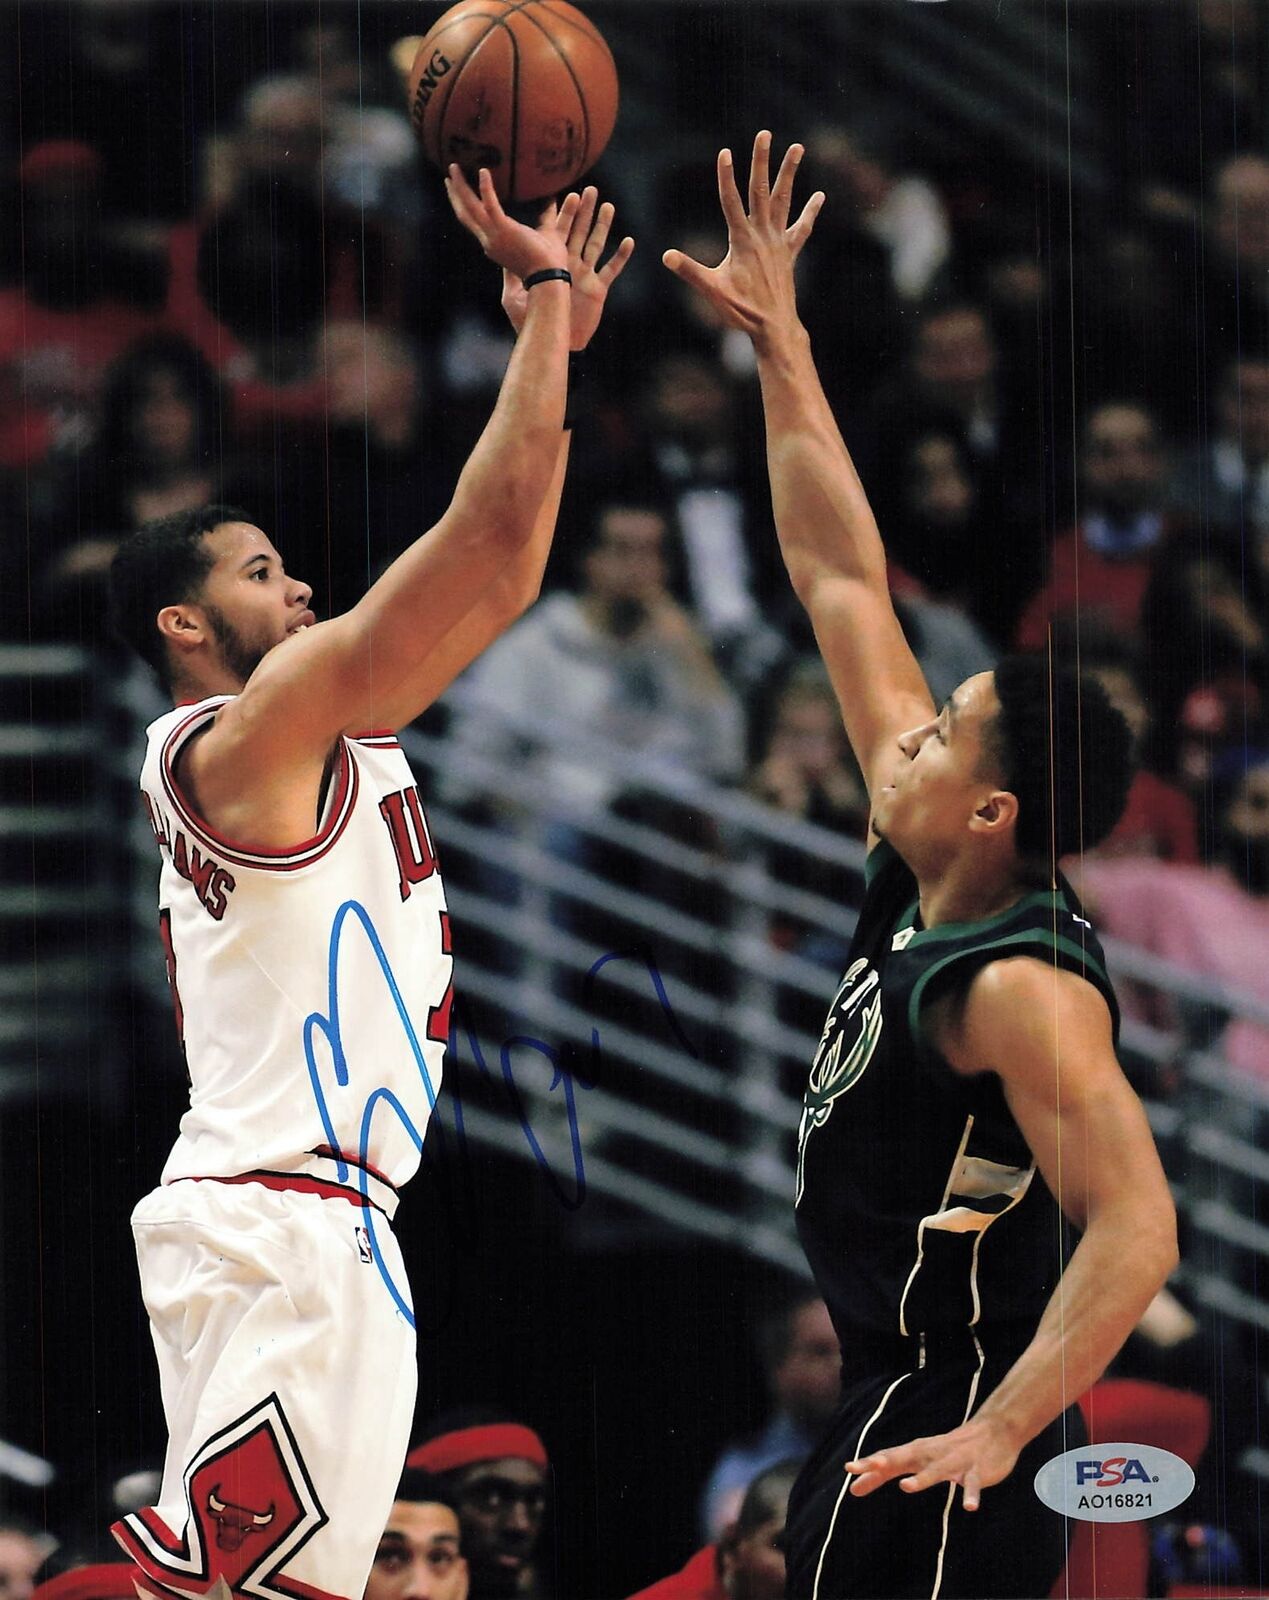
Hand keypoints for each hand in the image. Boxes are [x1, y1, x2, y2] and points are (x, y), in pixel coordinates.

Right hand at [444, 164, 573, 281]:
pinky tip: (483, 171)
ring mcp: (493, 235)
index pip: (474, 223)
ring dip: (460, 187)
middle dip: (455, 195)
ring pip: (469, 208)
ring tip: (454, 167)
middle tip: (448, 176)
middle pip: (464, 214)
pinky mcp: (503, 229)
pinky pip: (490, 205)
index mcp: (495, 244)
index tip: (460, 192)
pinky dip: (486, 188)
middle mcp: (488, 240)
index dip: (465, 207)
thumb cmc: (550, 262)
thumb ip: (546, 217)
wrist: (549, 276)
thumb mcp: (545, 234)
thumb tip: (552, 198)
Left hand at [501, 185, 634, 349]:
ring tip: (608, 205)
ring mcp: (585, 276)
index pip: (555, 232)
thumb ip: (510, 273)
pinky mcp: (598, 290)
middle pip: (579, 231)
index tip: (561, 193)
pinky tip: (629, 241)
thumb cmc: (530, 323)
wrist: (551, 341)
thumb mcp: (514, 295)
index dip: (559, 213)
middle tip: (590, 189)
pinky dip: (621, 257)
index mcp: (551, 264)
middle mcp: (569, 266)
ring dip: (603, 225)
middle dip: (585, 211)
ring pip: (597, 244)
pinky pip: (612, 270)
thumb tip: (498, 253)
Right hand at [662, 130, 823, 351]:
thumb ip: (691, 271)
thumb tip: (666, 257)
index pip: (731, 202)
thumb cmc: (742, 311)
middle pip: (761, 190)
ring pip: (784, 200)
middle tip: (764, 134)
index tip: (724, 152)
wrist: (774, 327)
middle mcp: (763, 235)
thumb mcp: (712, 291)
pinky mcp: (789, 253)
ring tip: (797, 147)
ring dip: (789, 173)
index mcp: (742, 241)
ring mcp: (779, 242)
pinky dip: (810, 212)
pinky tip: (819, 196)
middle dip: (761, 161)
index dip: (726, 177)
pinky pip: (801, 228)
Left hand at [844, 1415, 1021, 1511]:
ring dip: (921, 1479)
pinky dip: (971, 1494)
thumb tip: (853, 1488)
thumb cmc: (947, 1450)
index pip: (888, 1457)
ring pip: (936, 1471)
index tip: (848, 1468)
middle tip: (865, 1467)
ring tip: (906, 1488)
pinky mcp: (976, 1470)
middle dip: (884, 1462)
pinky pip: (973, 1484)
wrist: (993, 1431)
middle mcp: (931, 1454)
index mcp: (917, 1452)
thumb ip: (887, 1472)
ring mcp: (954, 1461)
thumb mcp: (917, 1460)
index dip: (869, 1464)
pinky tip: (969, 1507)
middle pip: (904, 1458)